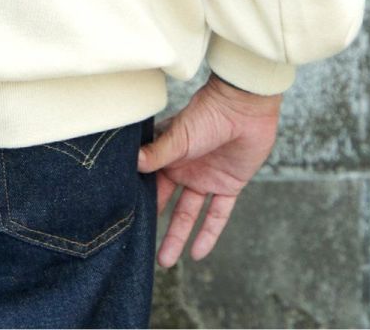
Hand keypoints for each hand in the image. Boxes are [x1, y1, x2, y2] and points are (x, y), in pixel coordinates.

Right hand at [137, 72, 281, 265]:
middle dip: (156, 225)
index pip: (152, 183)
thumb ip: (157, 153)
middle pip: (168, 203)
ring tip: (166, 261)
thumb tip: (133, 163)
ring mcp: (207, 178)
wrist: (244, 108)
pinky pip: (218, 215)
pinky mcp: (229, 186)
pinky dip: (209, 233)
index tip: (125, 221)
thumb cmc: (207, 114)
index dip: (141, 201)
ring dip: (179, 236)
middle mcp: (186, 169)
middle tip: (142, 250)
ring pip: (189, 214)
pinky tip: (198, 253)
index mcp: (169, 155)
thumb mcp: (178, 136)